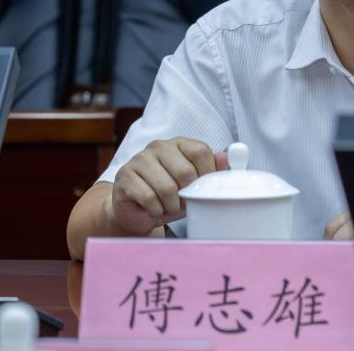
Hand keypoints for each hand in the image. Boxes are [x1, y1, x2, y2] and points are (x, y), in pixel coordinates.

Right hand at [106, 137, 226, 234]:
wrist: (136, 210)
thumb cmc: (169, 196)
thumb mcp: (194, 184)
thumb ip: (212, 170)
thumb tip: (228, 158)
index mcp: (179, 143)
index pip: (201, 151)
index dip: (206, 175)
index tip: (202, 188)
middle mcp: (158, 146)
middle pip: (185, 172)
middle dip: (187, 195)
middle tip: (182, 202)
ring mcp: (139, 159)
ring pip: (167, 188)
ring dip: (171, 206)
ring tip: (167, 206)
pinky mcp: (125, 176)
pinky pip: (148, 198)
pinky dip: (155, 210)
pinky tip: (152, 208)